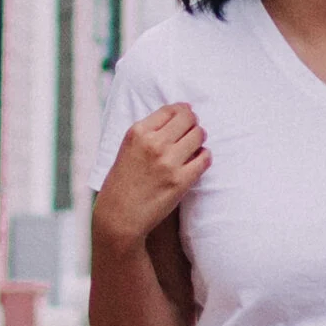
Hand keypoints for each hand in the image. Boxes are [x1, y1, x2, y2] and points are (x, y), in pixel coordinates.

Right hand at [94, 103, 209, 247]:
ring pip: (199, 135)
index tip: (185, 117)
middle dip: (193, 123)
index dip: (182, 111)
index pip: (171, 109)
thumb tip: (180, 111)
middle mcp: (154, 143)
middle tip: (192, 131)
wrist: (120, 216)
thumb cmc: (123, 182)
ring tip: (194, 147)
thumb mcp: (128, 147)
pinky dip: (204, 156)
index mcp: (138, 132)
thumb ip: (149, 131)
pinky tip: (198, 160)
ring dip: (199, 138)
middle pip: (188, 118)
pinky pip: (205, 158)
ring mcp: (168, 162)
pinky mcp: (181, 181)